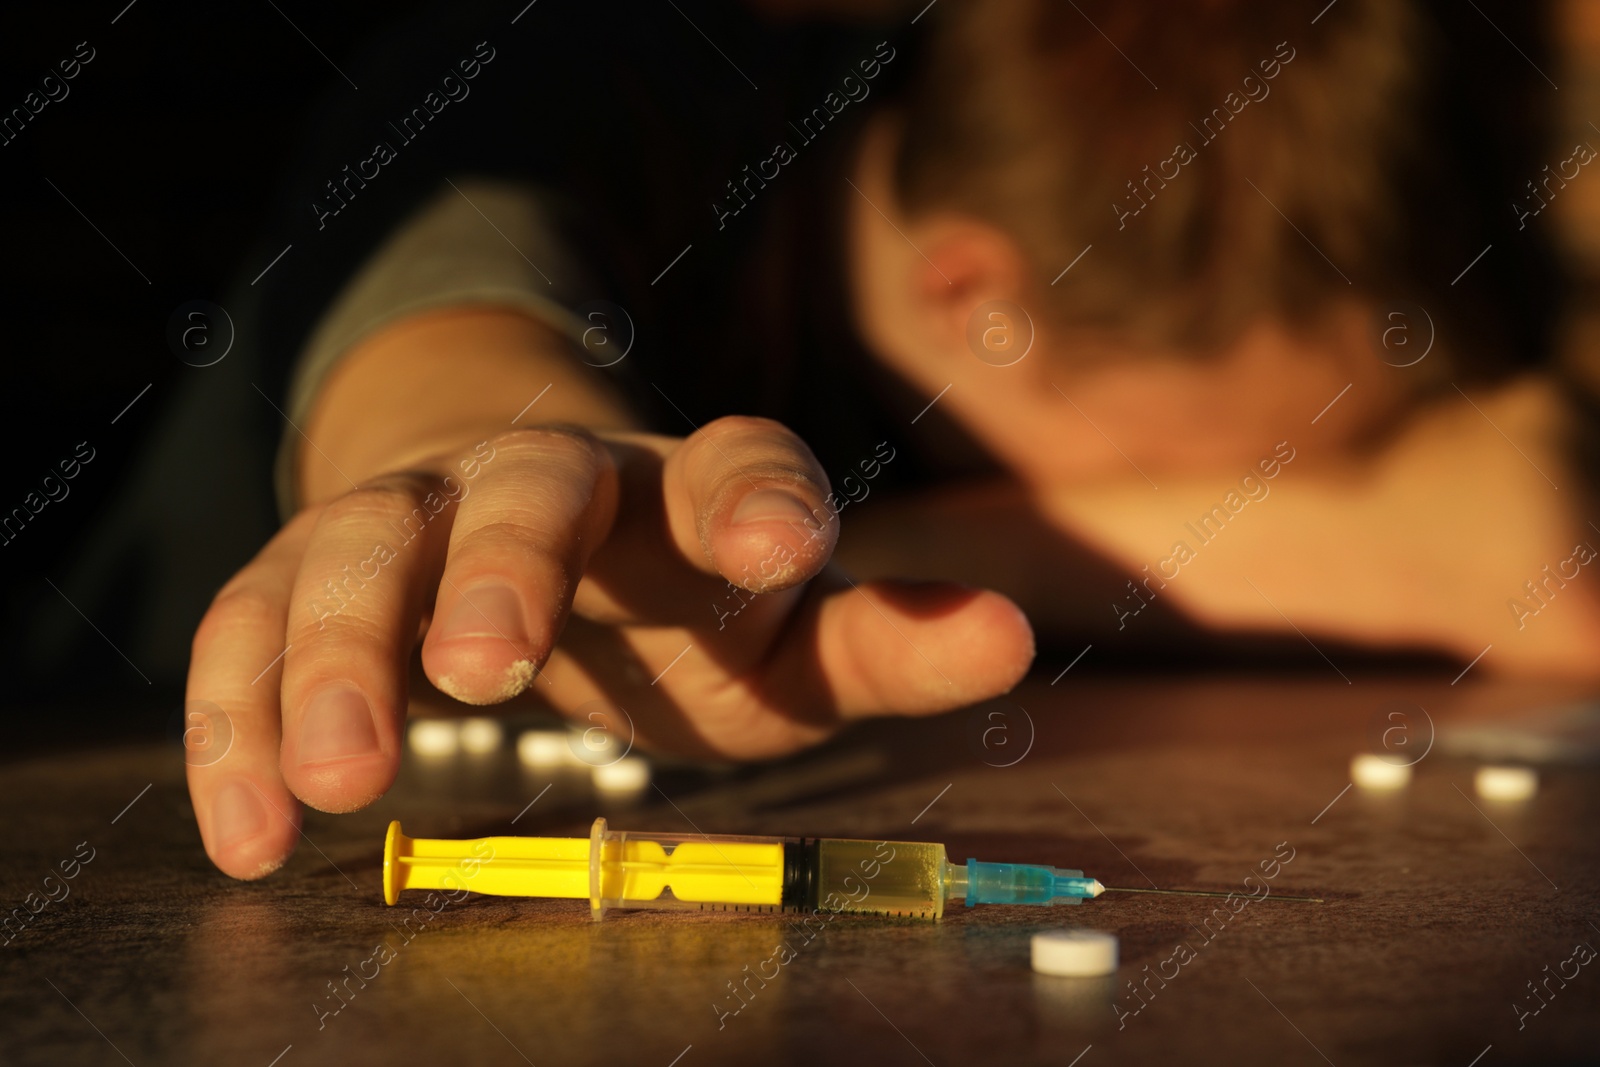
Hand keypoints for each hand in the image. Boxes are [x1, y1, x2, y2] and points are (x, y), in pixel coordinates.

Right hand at [185, 417, 1033, 878]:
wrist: (525, 534)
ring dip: (337, 656)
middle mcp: (542, 480)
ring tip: (340, 783)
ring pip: (356, 552)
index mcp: (684, 490)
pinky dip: (239, 721)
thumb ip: (882, 641)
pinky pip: (250, 625)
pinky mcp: (310, 572)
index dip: (756, 500)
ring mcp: (415, 516)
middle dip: (501, 571)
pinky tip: (251, 835)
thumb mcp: (784, 638)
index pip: (734, 467)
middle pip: (517, 493)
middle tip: (483, 670)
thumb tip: (1008, 636)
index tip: (774, 549)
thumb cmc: (680, 608)